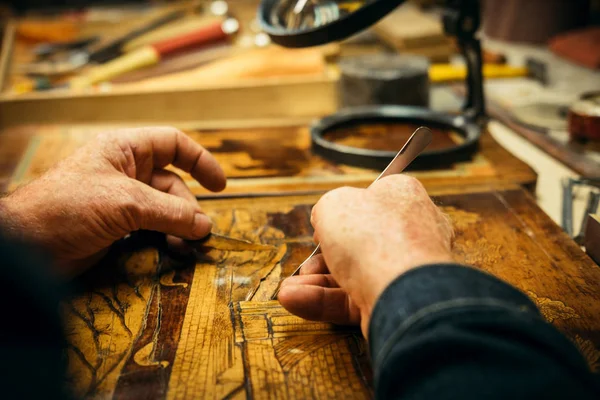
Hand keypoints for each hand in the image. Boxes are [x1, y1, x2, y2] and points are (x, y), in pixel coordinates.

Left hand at [0, 127, 225, 275]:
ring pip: (165, 208)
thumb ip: (170, 212)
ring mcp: (121, 199)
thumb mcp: (126, 203)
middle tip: (198, 232)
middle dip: (188, 207)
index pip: (173, 144)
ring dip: (179, 226)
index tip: (220, 185)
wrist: (27, 245)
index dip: (200, 161)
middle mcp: (126, 171)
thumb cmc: (68, 208)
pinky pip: (152, 226)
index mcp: (125, 149)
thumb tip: (204, 225)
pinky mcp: (117, 225)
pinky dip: (165, 237)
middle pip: (174, 183)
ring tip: (184, 246)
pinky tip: (171, 250)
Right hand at [278, 175, 452, 336]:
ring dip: (314, 283)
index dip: (342, 212)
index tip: (321, 223)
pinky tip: (294, 300)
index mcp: (403, 198)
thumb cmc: (374, 236)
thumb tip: (325, 219)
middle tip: (305, 264)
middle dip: (321, 256)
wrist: (404, 291)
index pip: (373, 199)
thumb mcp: (335, 203)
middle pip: (357, 244)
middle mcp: (409, 235)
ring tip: (288, 291)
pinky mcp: (394, 305)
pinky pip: (352, 301)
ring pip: (350, 276)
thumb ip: (327, 207)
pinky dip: (322, 301)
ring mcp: (403, 274)